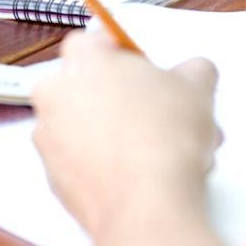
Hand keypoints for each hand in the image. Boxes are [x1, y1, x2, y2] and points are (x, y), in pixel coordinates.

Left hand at [32, 30, 220, 241]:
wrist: (145, 204)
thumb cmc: (163, 138)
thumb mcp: (197, 87)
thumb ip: (193, 68)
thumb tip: (195, 72)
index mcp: (81, 58)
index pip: (97, 41)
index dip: (127, 57)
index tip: (147, 72)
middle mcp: (54, 92)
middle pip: (90, 85)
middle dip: (123, 98)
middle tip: (160, 115)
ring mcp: (48, 136)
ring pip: (85, 125)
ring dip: (115, 132)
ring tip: (159, 151)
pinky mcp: (51, 175)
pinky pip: (79, 160)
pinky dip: (102, 164)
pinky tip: (137, 174)